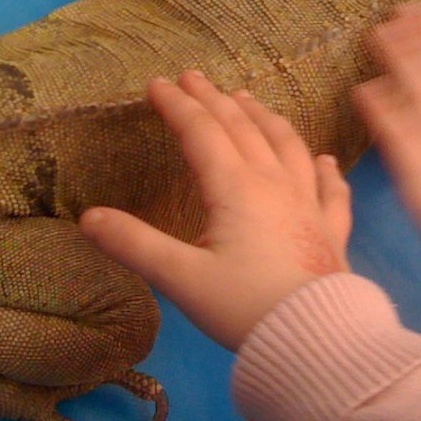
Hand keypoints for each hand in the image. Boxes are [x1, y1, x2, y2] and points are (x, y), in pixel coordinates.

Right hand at [79, 71, 351, 351]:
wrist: (318, 342)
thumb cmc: (245, 307)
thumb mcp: (180, 279)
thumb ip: (134, 245)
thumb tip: (87, 217)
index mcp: (235, 188)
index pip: (202, 132)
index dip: (177, 106)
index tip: (157, 84)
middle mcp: (274, 184)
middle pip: (242, 129)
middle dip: (213, 100)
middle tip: (193, 78)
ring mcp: (309, 205)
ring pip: (287, 146)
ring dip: (263, 118)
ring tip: (248, 100)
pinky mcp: (332, 232)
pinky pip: (332, 190)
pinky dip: (325, 169)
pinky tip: (325, 159)